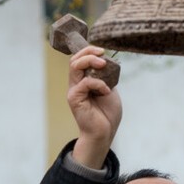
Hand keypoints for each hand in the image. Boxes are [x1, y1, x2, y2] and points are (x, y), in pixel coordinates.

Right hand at [67, 45, 121, 169]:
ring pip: (75, 67)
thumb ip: (106, 76)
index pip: (79, 60)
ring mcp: (74, 91)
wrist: (104, 132)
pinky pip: (85, 83)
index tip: (102, 51)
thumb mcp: (110, 89)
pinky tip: (106, 91)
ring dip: (90, 61)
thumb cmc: (107, 114)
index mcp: (83, 81)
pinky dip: (98, 83)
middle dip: (88, 52)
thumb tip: (108, 62)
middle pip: (75, 60)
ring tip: (103, 64)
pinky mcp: (74, 98)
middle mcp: (76, 84)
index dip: (89, 51)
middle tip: (102, 54)